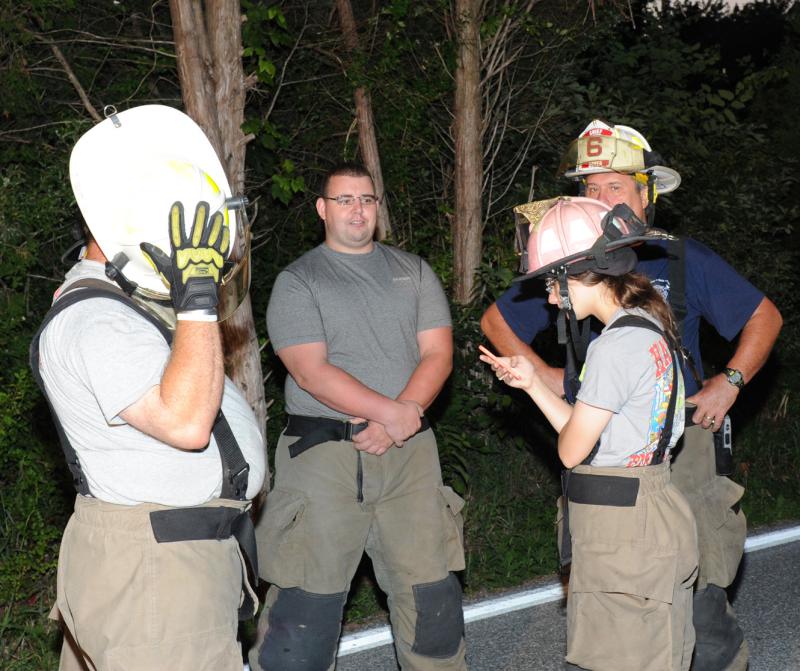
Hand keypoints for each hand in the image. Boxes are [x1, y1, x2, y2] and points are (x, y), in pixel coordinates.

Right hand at [140, 201, 228, 319]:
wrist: (196, 298)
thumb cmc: (179, 285)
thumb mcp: (165, 270)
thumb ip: (156, 256)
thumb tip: (144, 245)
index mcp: (180, 252)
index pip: (177, 230)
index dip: (177, 216)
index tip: (177, 205)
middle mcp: (194, 250)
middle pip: (198, 228)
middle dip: (200, 214)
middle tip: (203, 204)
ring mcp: (207, 254)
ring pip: (212, 234)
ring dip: (215, 223)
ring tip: (217, 213)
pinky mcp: (217, 260)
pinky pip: (222, 246)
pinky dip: (223, 237)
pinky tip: (224, 229)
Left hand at [353, 420, 394, 454]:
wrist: (397, 420)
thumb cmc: (384, 417)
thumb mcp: (371, 416)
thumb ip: (360, 419)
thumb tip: (352, 421)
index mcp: (370, 432)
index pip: (358, 439)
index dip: (354, 438)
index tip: (354, 436)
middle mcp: (375, 439)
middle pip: (362, 447)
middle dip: (357, 445)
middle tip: (356, 443)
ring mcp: (381, 443)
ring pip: (370, 451)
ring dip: (365, 450)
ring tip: (363, 446)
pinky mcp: (387, 445)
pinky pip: (379, 452)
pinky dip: (375, 452)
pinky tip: (373, 448)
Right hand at [383, 399, 421, 445]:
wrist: (391, 412)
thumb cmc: (402, 407)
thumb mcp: (414, 405)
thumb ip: (419, 410)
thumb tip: (422, 415)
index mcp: (417, 424)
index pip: (416, 426)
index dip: (410, 423)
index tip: (405, 421)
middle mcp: (413, 431)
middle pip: (411, 432)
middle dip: (406, 429)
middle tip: (400, 424)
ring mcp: (406, 436)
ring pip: (405, 437)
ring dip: (401, 434)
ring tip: (396, 429)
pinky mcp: (398, 439)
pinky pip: (399, 444)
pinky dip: (398, 442)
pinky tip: (394, 438)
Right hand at [480, 353, 535, 390]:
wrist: (531, 378)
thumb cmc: (527, 367)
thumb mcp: (521, 359)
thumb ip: (513, 359)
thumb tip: (505, 363)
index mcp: (505, 361)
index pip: (494, 359)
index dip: (487, 358)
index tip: (481, 356)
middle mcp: (503, 368)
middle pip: (493, 366)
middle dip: (494, 365)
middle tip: (497, 364)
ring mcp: (504, 375)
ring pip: (498, 373)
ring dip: (501, 371)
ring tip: (508, 370)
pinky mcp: (507, 381)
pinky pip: (504, 378)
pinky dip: (507, 376)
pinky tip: (512, 375)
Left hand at [687, 373, 739, 431]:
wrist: (730, 383)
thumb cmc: (718, 382)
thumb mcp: (705, 383)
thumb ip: (701, 389)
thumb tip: (700, 390)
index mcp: (699, 398)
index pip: (688, 404)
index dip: (686, 407)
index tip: (686, 408)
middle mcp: (704, 406)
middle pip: (696, 419)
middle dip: (696, 420)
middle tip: (697, 419)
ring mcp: (713, 410)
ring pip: (705, 423)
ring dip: (705, 425)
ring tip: (705, 425)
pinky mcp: (722, 413)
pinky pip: (717, 423)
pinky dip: (715, 427)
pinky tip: (713, 429)